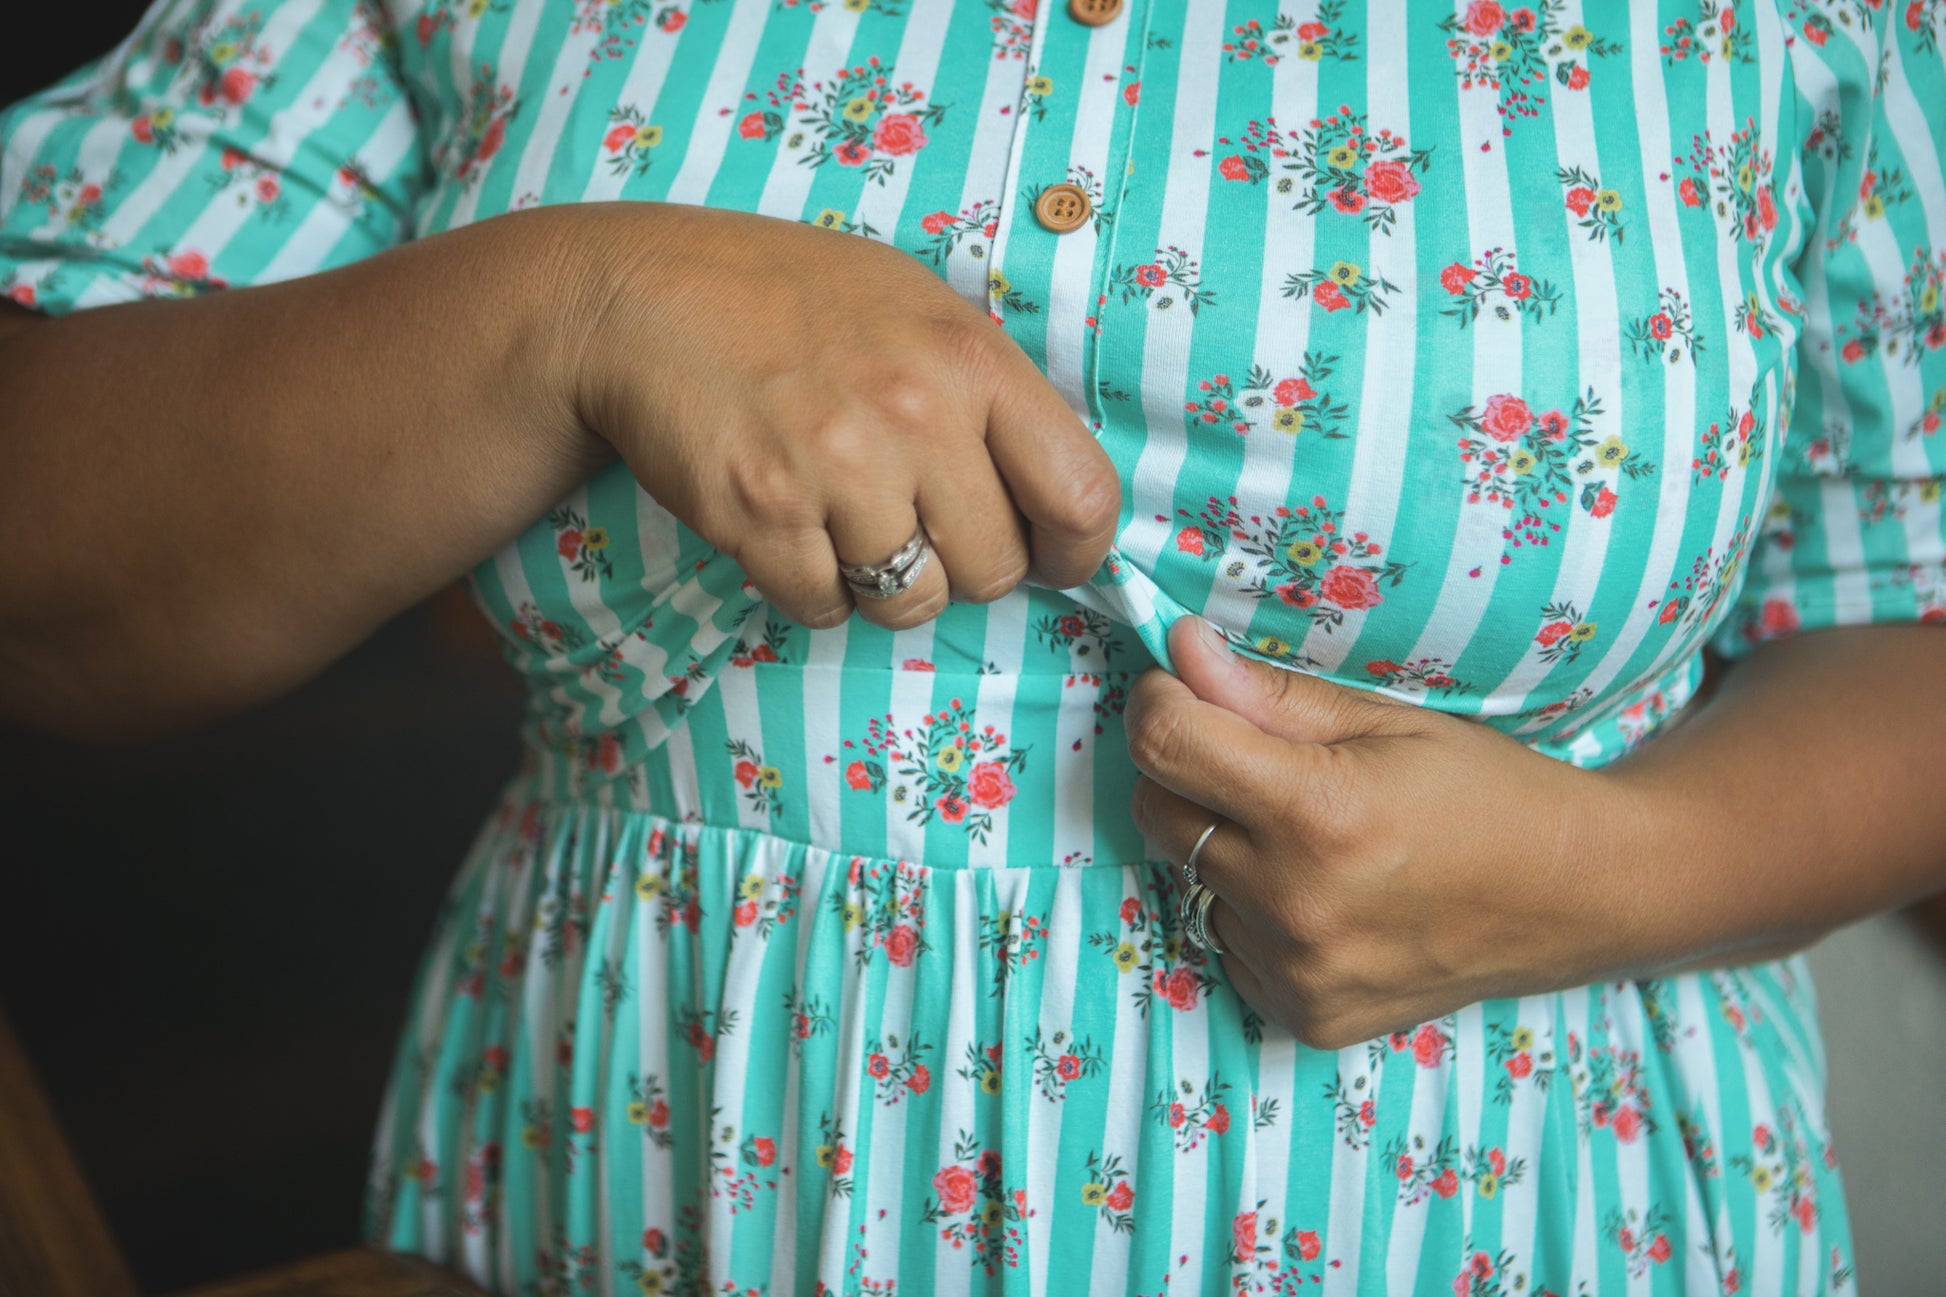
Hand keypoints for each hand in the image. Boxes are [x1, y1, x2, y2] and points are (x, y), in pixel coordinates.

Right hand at [546, 202, 1120, 630]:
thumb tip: (1057, 503)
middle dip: (962, 566)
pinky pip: (826, 608)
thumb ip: (989, 397)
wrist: (642, 298)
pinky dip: (812, 587)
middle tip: (916, 525)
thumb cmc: (790, 301)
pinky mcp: (761, 517)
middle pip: (994, 570)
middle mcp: (914, 413)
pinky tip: (789, 525)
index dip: (1076, 550)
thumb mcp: (917, 308)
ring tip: (844, 518)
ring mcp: (835, 470)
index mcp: (970, 356)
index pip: (1081, 494)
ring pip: (912, 602)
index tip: (1051, 557)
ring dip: (884, 582)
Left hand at [1124, 615, 1642, 1049]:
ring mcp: (1299, 972)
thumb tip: (1178, 651)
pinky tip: (1321, 891)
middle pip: (1159, 813)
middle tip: (1250, 758)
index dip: (1160, 701)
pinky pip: (1226, 942)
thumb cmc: (1485, 791)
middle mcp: (1298, 905)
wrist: (1576, 897)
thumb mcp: (1386, 721)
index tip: (1181, 688)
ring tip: (1308, 835)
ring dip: (1222, 846)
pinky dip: (1252, 909)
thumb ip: (1270, 696)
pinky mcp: (1304, 1016)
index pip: (1166, 745)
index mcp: (1320, 815)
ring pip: (1189, 880)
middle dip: (1186, 771)